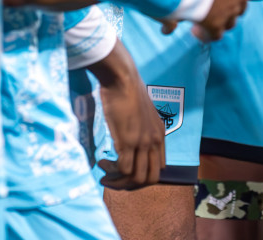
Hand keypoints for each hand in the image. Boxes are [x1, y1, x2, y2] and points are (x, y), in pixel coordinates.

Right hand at [91, 44, 164, 189]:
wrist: (123, 78)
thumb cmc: (128, 91)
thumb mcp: (142, 113)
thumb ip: (141, 128)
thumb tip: (131, 139)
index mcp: (160, 135)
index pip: (159, 168)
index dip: (142, 174)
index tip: (126, 171)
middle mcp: (155, 141)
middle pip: (151, 179)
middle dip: (131, 184)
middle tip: (115, 179)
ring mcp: (142, 142)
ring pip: (137, 178)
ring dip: (119, 182)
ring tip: (105, 174)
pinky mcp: (128, 141)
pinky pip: (123, 169)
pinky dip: (111, 172)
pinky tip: (102, 163)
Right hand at [193, 0, 251, 40]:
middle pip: (239, 5)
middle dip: (226, 7)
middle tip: (210, 6)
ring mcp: (231, 10)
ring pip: (230, 22)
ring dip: (218, 21)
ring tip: (201, 18)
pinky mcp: (216, 24)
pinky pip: (215, 35)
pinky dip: (206, 34)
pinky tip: (195, 30)